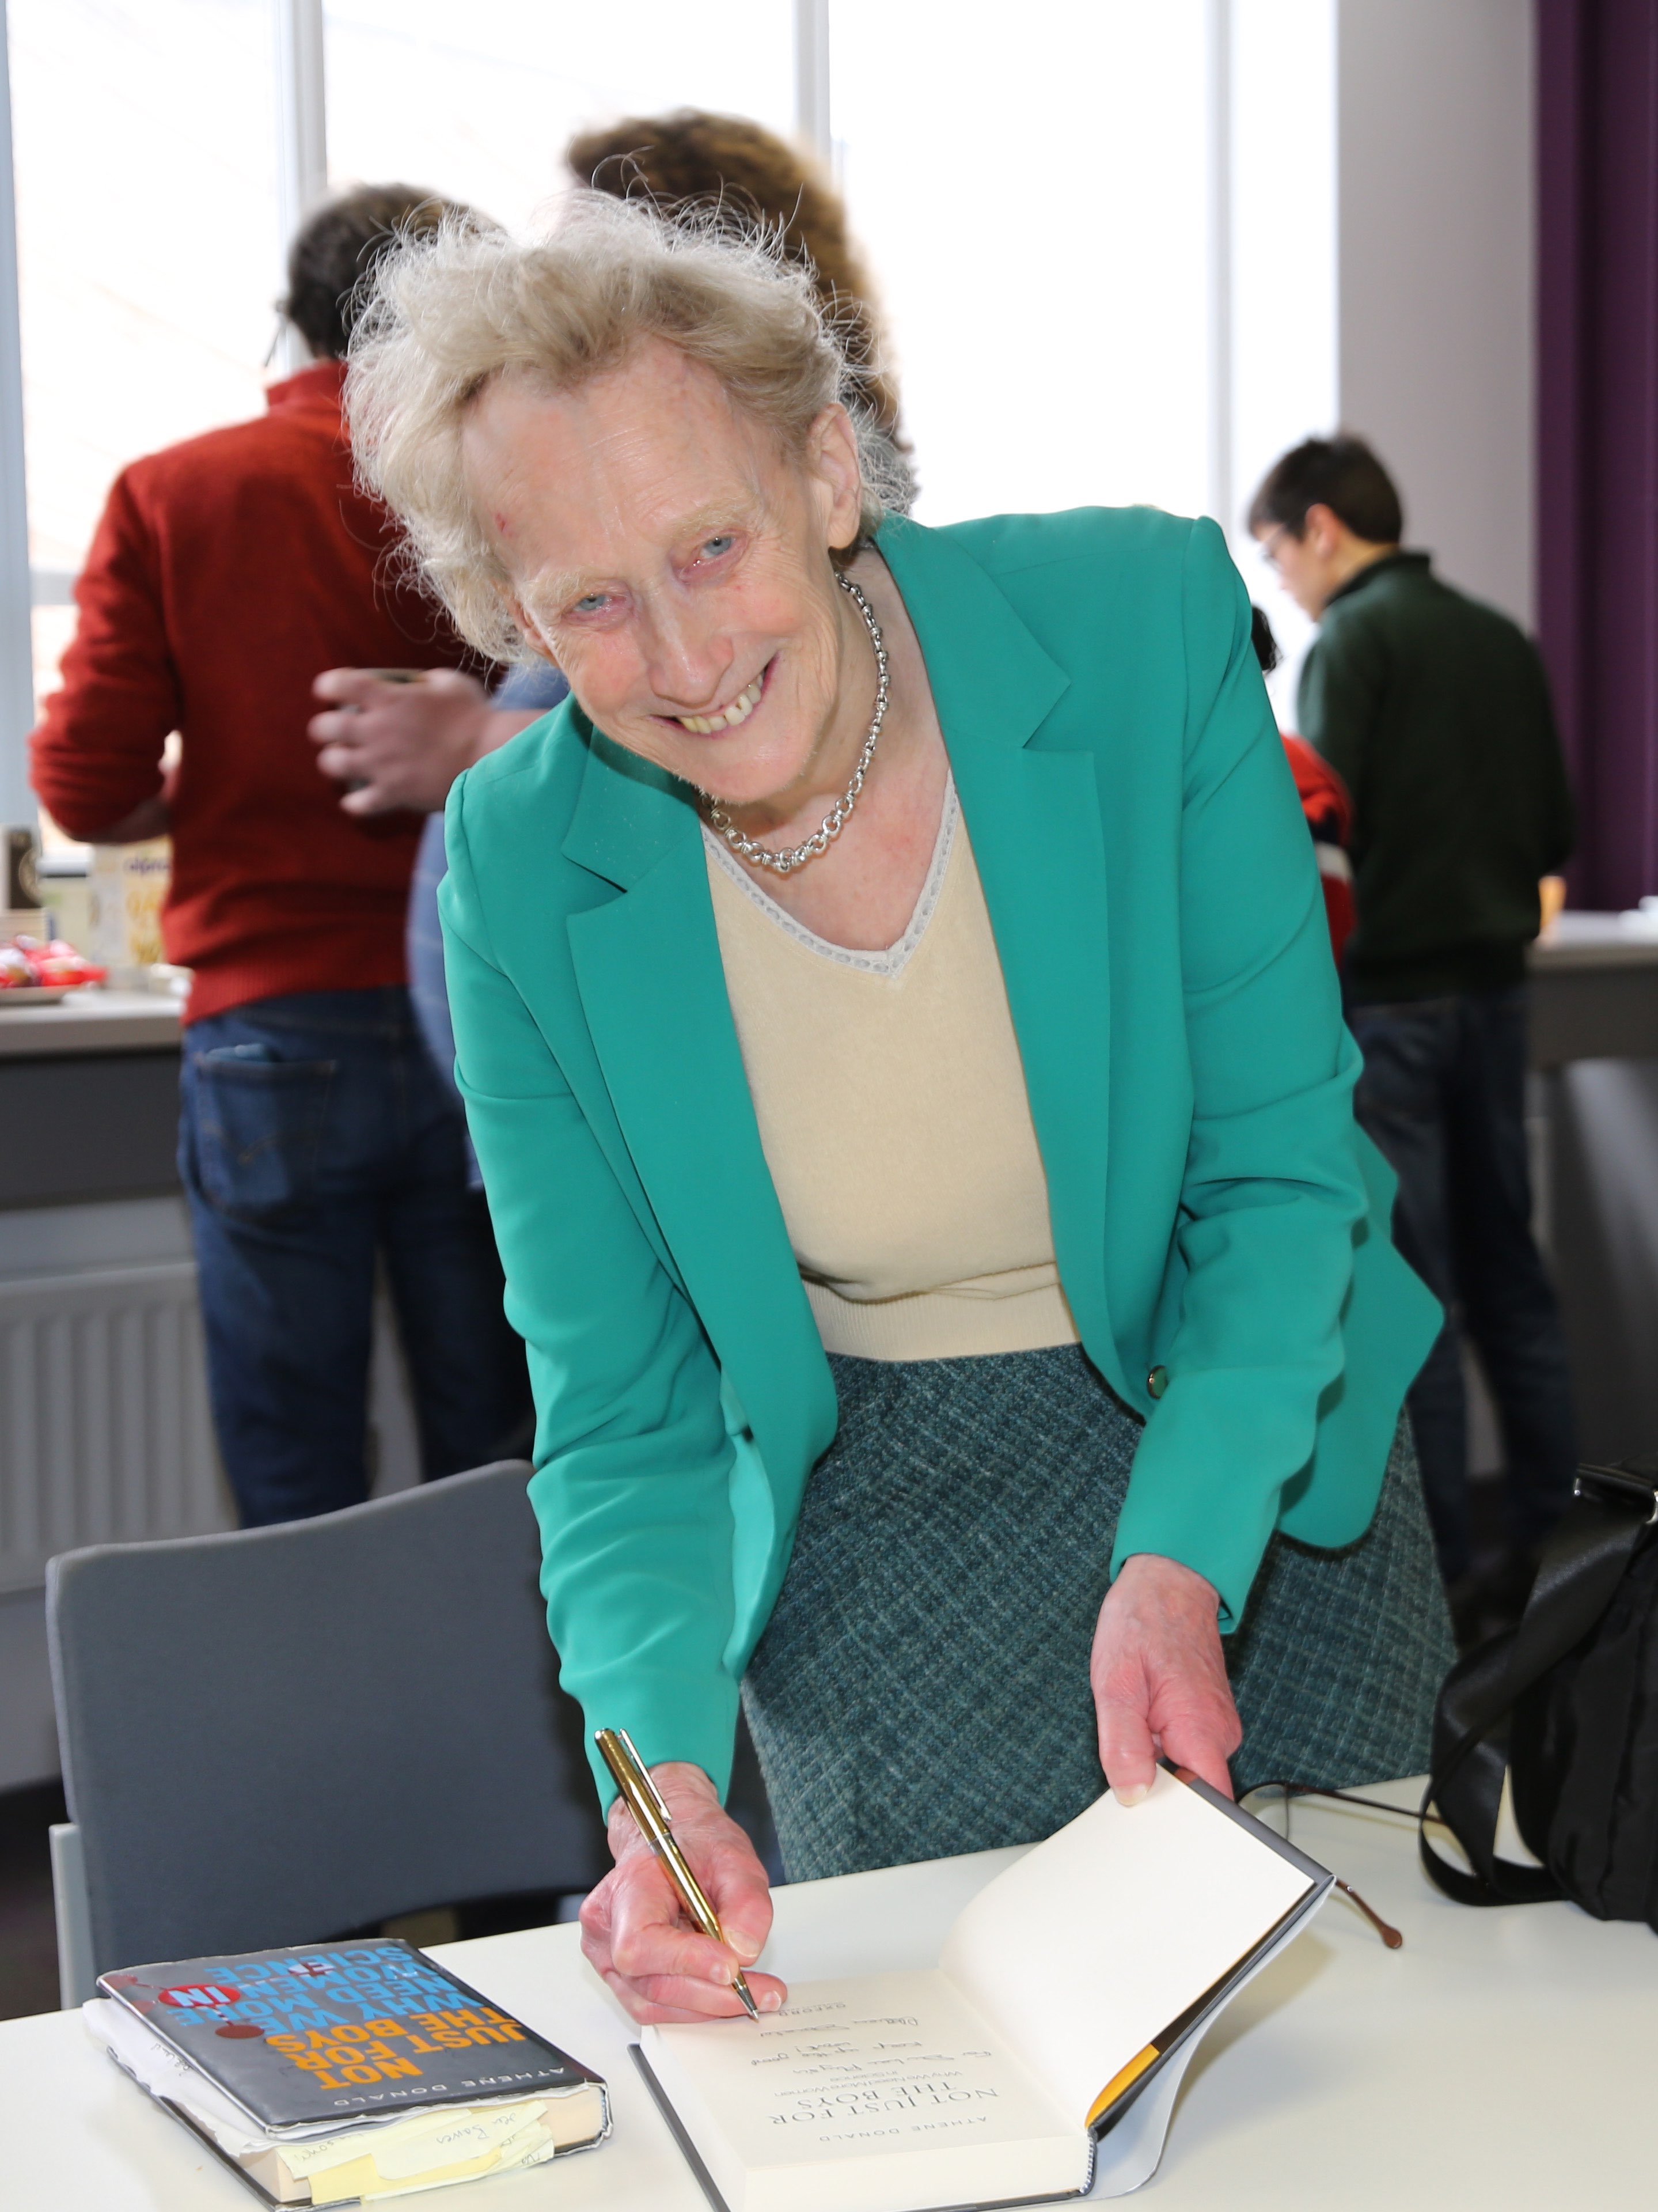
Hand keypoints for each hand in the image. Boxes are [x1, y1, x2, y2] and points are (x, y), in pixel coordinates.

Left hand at [309, 667, 532, 814]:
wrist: (493, 758)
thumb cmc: (476, 717)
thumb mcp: (450, 683)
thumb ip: (422, 683)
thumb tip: (414, 688)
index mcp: (387, 698)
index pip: (336, 684)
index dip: (328, 686)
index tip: (334, 691)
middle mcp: (376, 730)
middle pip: (323, 728)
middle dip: (325, 727)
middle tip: (338, 730)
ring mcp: (381, 764)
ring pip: (332, 764)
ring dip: (335, 761)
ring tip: (348, 761)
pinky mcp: (393, 794)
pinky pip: (356, 803)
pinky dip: (355, 801)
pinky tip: (360, 797)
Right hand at [578, 1761, 786, 2024]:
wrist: (672, 1841)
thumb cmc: (694, 1846)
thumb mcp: (734, 1858)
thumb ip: (745, 1902)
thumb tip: (743, 1951)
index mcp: (628, 1888)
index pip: (641, 1942)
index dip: (685, 1961)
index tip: (731, 1967)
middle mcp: (607, 1927)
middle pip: (651, 1983)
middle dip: (712, 1994)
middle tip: (761, 1992)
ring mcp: (608, 1957)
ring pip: (653, 2004)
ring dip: (707, 2008)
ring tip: (753, 1995)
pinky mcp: (621, 1977)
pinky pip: (654, 2006)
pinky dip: (694, 2008)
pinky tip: (727, 1995)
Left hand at [1091, 1553, 1241, 1805]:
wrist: (1168, 1582)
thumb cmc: (1142, 1623)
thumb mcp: (1116, 1681)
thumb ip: (1123, 1743)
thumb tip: (1132, 1794)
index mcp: (1201, 1730)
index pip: (1211, 1807)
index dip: (1182, 1826)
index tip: (1149, 1822)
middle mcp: (1220, 1734)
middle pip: (1195, 1795)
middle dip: (1158, 1791)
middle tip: (1124, 1763)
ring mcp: (1217, 1727)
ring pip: (1186, 1771)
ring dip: (1156, 1763)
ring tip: (1134, 1726)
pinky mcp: (1208, 1720)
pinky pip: (1186, 1750)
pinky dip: (1161, 1746)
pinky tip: (1144, 1720)